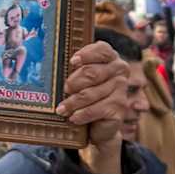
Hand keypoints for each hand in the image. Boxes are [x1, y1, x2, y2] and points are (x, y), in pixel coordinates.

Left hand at [58, 40, 126, 170]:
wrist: (98, 123)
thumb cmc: (85, 95)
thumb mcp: (80, 79)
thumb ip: (75, 70)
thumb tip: (53, 68)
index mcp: (110, 57)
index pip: (102, 50)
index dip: (87, 55)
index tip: (72, 62)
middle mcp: (119, 70)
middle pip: (93, 73)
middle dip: (74, 82)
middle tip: (64, 90)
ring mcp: (121, 89)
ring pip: (91, 93)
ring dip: (73, 103)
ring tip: (61, 109)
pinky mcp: (120, 108)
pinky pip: (96, 110)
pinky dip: (82, 115)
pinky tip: (74, 118)